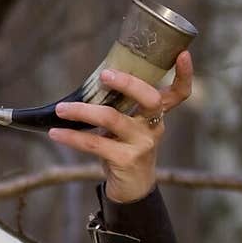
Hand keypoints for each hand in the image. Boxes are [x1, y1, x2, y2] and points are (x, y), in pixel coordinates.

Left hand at [47, 50, 193, 203]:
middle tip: (103, 75)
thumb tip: (90, 84)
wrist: (132, 189)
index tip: (183, 54)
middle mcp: (155, 127)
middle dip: (127, 83)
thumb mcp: (129, 126)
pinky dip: (72, 137)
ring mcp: (142, 144)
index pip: (180, 93)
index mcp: (157, 115)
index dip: (185, 74)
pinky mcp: (125, 160)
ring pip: (112, 118)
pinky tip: (56, 133)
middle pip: (150, 99)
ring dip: (82, 111)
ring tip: (61, 109)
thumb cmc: (126, 149)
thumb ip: (121, 106)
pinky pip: (95, 143)